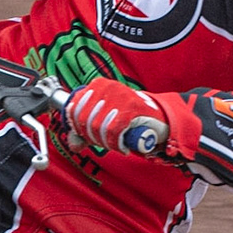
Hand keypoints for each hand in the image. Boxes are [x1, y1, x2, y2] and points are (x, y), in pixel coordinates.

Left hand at [63, 80, 198, 158]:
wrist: (158, 118)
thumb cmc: (130, 118)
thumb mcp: (105, 120)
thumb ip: (86, 130)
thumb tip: (74, 144)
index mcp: (98, 85)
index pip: (75, 108)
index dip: (77, 127)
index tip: (88, 136)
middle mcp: (108, 87)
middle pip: (84, 119)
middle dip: (92, 137)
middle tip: (105, 143)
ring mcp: (120, 96)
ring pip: (98, 127)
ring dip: (105, 143)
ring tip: (115, 144)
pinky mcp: (131, 108)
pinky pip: (113, 131)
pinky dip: (116, 144)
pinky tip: (122, 147)